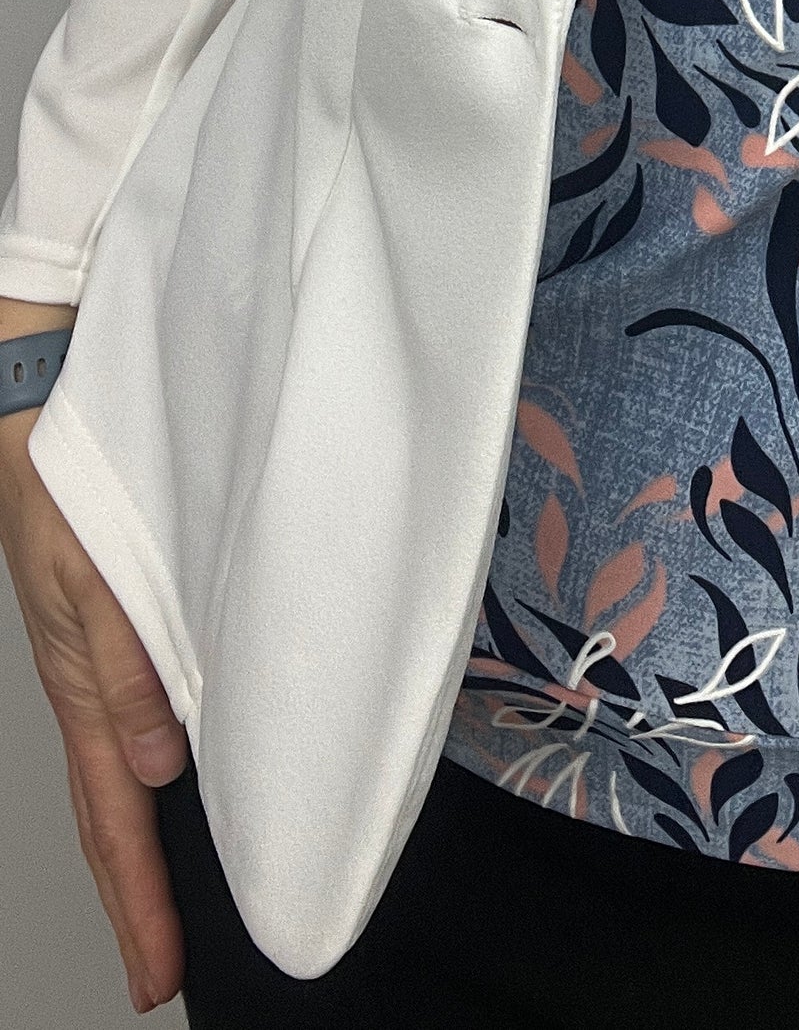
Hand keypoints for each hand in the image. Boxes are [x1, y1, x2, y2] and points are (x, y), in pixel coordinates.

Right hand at [0, 299, 186, 1014]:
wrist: (39, 402)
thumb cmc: (61, 480)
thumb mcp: (94, 574)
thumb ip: (128, 668)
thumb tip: (158, 768)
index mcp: (84, 684)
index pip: (114, 817)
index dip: (138, 898)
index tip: (156, 973)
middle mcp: (94, 683)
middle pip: (113, 813)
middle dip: (136, 895)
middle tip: (162, 968)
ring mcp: (101, 655)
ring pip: (123, 771)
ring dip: (144, 840)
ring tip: (172, 903)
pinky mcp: (115, 621)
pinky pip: (134, 715)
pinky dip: (152, 770)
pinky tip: (182, 778)